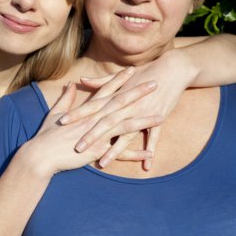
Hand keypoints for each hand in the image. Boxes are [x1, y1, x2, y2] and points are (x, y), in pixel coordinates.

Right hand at [27, 68, 163, 175]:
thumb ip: (66, 99)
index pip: (106, 90)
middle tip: (155, 83)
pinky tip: (151, 152)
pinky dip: (136, 153)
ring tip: (162, 114)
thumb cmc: (46, 136)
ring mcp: (97, 135)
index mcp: (86, 110)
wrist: (39, 156)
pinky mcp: (97, 151)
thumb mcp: (56, 114)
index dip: (120, 80)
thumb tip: (71, 85)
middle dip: (139, 92)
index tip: (133, 70)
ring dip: (144, 119)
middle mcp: (94, 119)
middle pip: (120, 102)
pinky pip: (120, 152)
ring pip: (125, 124)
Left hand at [61, 50, 193, 169]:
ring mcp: (144, 113)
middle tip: (76, 147)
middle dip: (91, 135)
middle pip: (106, 122)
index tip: (62, 121)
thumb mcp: (122, 76)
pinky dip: (150, 151)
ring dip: (115, 149)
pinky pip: (154, 137)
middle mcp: (128, 105)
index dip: (78, 113)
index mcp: (118, 95)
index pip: (93, 106)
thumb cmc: (146, 71)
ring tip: (103, 162)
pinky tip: (146, 166)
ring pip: (126, 134)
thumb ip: (101, 82)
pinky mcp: (159, 119)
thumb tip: (82, 80)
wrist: (173, 69)